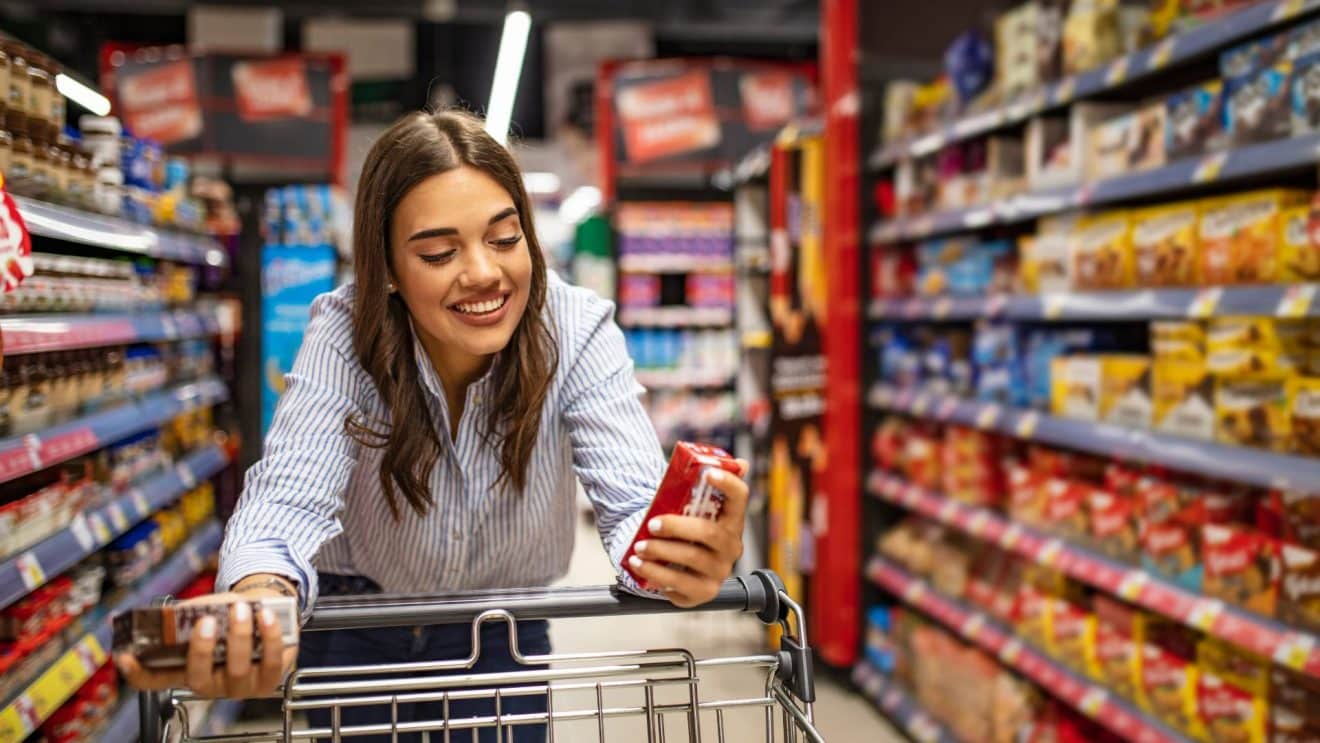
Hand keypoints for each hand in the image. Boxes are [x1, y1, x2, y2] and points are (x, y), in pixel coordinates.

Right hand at [115, 589, 297, 698]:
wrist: (268, 611)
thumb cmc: (230, 614)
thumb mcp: (207, 610)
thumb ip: (191, 612)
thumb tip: (175, 612)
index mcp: (187, 669)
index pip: (155, 680)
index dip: (138, 673)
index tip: (126, 656)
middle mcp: (211, 683)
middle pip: (198, 678)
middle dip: (201, 650)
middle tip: (206, 621)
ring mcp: (241, 686)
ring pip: (237, 670)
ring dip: (239, 637)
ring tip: (241, 608)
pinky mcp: (269, 681)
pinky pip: (271, 663)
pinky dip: (269, 637)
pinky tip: (266, 616)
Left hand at [629, 459, 748, 607]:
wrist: (677, 567)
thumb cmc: (685, 532)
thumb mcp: (691, 510)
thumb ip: (702, 487)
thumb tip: (740, 463)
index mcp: (732, 521)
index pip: (739, 497)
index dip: (728, 484)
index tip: (709, 473)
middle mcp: (731, 547)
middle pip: (710, 533)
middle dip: (677, 527)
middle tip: (652, 524)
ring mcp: (718, 572)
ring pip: (692, 558)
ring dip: (661, 551)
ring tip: (639, 546)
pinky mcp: (702, 593)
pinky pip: (679, 584)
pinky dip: (654, 573)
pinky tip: (638, 564)